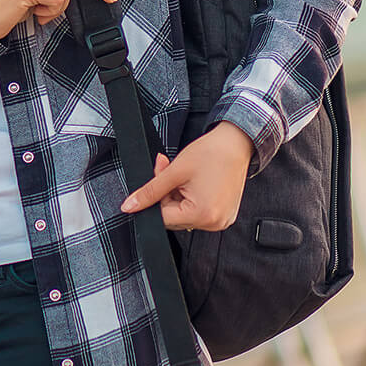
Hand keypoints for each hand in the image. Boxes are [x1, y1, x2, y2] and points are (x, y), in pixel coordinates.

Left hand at [120, 121, 254, 230]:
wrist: (236, 142)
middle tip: (170, 170)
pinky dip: (193, 199)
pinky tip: (197, 182)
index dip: (156, 198)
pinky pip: (199, 212)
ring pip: (185, 214)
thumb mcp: (175, 171)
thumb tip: (128, 207)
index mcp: (203, 215)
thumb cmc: (210, 153)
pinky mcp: (225, 215)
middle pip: (175, 217)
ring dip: (179, 197)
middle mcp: (215, 223)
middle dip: (168, 196)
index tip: (159, 177)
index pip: (164, 218)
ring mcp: (222, 220)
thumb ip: (150, 191)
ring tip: (187, 176)